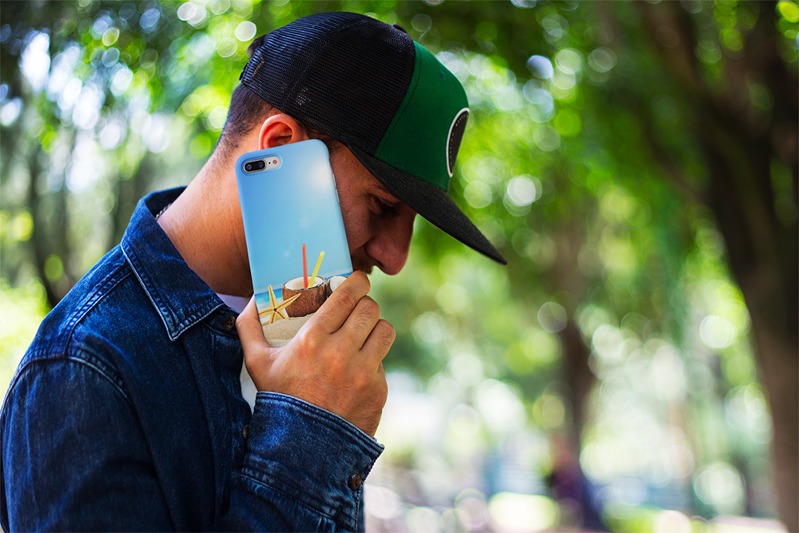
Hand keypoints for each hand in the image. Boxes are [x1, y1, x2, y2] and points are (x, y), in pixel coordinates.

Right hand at [236, 272, 393, 436]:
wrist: (302, 448)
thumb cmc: (279, 399)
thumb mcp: (256, 363)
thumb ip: (249, 327)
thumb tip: (251, 300)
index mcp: (312, 339)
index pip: (347, 295)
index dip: (357, 282)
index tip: (357, 281)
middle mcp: (340, 352)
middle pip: (370, 308)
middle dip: (365, 304)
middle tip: (358, 309)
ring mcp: (362, 372)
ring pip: (385, 330)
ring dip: (375, 328)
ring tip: (365, 333)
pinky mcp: (378, 390)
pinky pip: (383, 361)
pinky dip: (373, 361)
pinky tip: (358, 369)